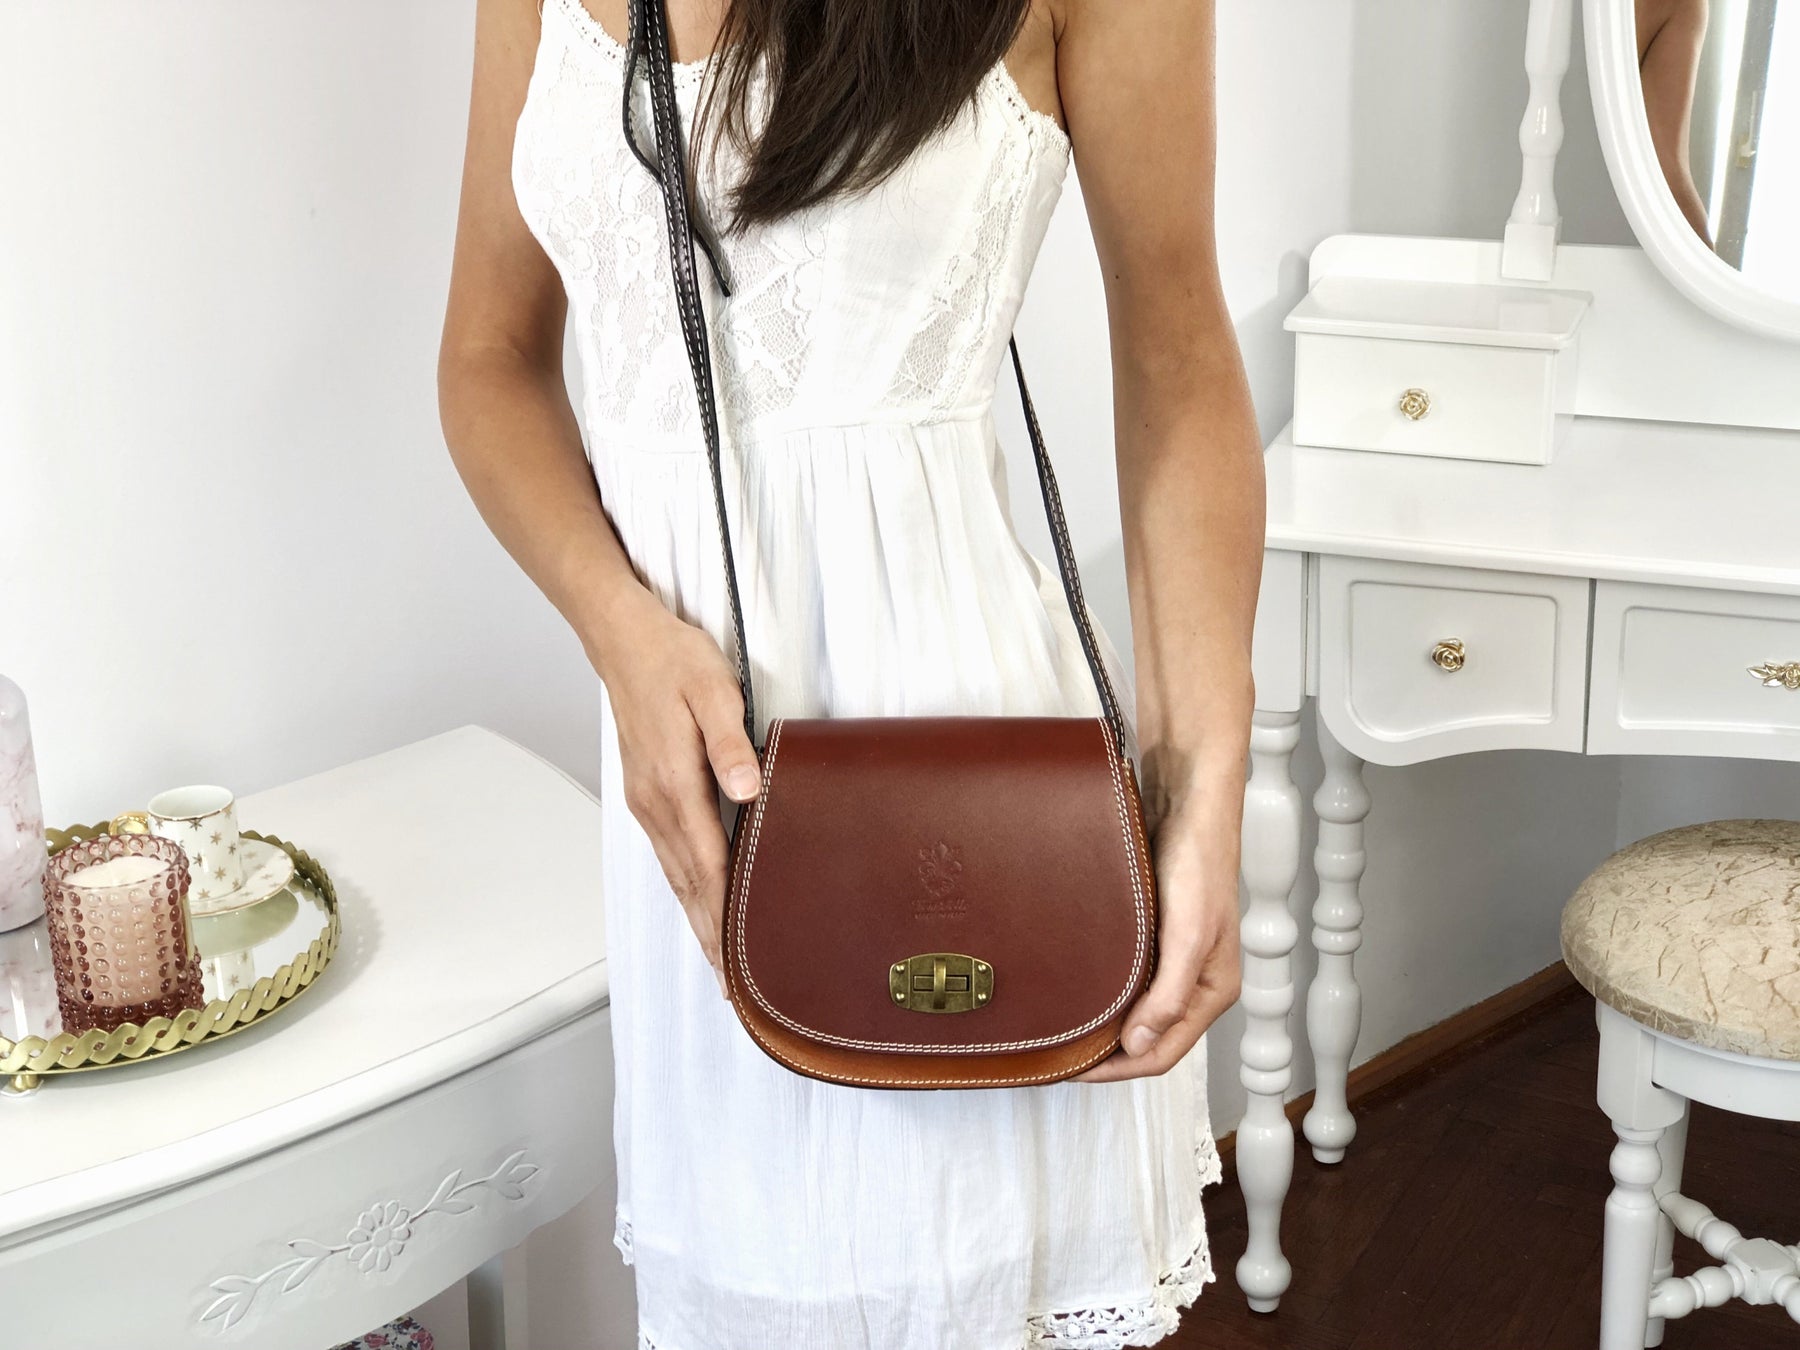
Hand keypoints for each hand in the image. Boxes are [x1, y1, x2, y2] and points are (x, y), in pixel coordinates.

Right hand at [586, 585, 761, 996]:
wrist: (623, 639)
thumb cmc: (673, 660)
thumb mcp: (715, 691)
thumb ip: (733, 744)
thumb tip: (747, 792)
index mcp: (675, 785)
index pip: (707, 870)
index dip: (723, 921)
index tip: (735, 966)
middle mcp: (656, 804)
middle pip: (688, 886)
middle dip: (710, 938)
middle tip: (733, 988)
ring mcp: (647, 801)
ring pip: (676, 875)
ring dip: (697, 917)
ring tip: (719, 960)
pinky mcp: (648, 792)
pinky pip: (671, 854)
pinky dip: (687, 887)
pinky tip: (701, 900)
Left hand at [1075, 767, 1242, 1082]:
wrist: (1187, 797)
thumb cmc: (1199, 861)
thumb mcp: (1190, 934)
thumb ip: (1170, 993)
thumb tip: (1139, 1043)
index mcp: (1213, 990)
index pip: (1163, 1053)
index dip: (1118, 1070)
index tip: (1072, 1071)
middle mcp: (1194, 980)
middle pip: (1148, 1037)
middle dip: (1107, 1054)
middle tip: (1058, 1056)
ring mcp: (1172, 956)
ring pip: (1135, 1007)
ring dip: (1102, 1023)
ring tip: (1060, 1029)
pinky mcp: (1152, 932)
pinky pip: (1125, 975)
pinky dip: (1101, 989)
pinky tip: (1072, 985)